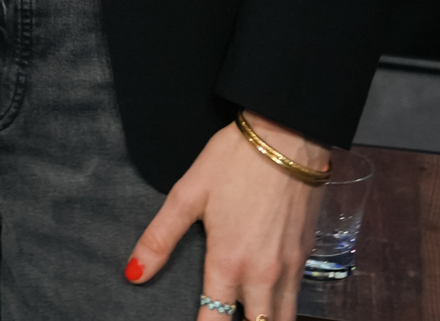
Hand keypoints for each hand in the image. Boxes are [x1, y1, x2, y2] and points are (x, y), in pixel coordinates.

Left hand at [126, 112, 325, 320]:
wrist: (287, 137)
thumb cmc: (233, 162)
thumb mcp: (187, 194)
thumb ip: (160, 239)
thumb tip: (133, 275)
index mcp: (230, 262)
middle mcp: (264, 274)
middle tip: (220, 317)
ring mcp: (290, 268)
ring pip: (282, 320)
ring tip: (244, 316)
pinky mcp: (306, 256)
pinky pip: (296, 299)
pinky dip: (282, 309)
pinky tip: (266, 302)